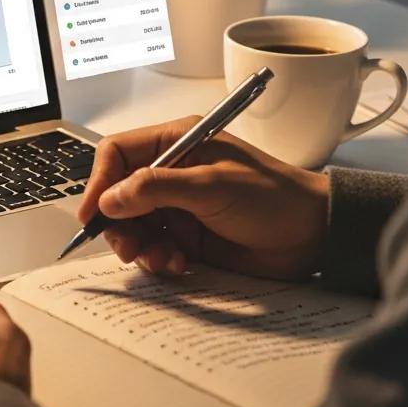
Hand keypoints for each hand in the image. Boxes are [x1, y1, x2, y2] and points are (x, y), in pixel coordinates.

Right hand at [79, 116, 329, 279]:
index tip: (93, 214)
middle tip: (129, 246)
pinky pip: (155, 248)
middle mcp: (173, 171)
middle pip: (119, 194)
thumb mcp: (211, 186)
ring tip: (163, 257)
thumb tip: (110, 198)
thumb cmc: (273, 198)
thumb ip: (156, 188)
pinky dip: (159, 259)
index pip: (118, 153)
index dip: (100, 182)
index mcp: (177, 142)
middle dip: (119, 222)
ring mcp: (180, 206)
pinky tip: (179, 264)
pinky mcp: (189, 237)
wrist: (313, 236)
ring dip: (140, 245)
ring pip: (134, 225)